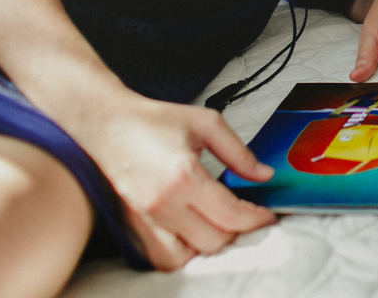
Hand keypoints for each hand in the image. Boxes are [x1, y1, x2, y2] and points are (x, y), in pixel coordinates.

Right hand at [83, 92, 275, 269]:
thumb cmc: (154, 121)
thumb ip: (239, 152)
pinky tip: (195, 233)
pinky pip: (163, 257)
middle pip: (213, 241)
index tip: (267, 214)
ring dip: (210, 245)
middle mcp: (164, 203)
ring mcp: (147, 217)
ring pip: (188, 256)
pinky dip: (183, 253)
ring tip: (221, 225)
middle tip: (249, 217)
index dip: (256, 218)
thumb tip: (263, 174)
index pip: (230, 215)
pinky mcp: (135, 224)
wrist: (110, 124)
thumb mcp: (207, 123)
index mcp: (184, 176)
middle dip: (238, 232)